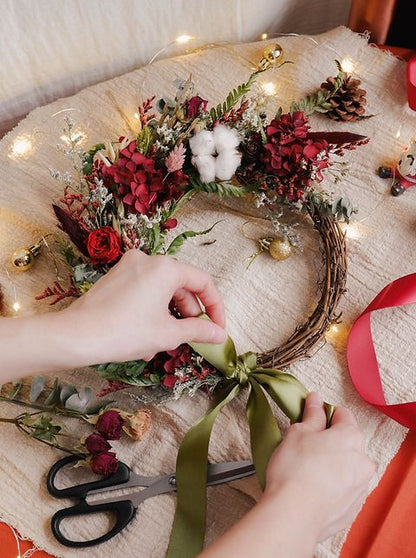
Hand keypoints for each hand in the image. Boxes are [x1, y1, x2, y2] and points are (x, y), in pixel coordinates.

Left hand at [61, 250, 226, 363]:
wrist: (76, 336)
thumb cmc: (124, 332)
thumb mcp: (168, 334)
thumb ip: (199, 331)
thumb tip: (221, 335)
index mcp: (165, 268)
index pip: (203, 282)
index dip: (215, 307)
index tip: (217, 328)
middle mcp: (148, 259)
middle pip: (181, 285)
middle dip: (190, 313)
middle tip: (193, 337)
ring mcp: (128, 266)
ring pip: (162, 289)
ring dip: (171, 314)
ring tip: (168, 342)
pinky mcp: (115, 277)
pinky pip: (144, 290)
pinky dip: (153, 309)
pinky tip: (148, 335)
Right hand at [264, 392, 374, 541]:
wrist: (293, 515)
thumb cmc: (294, 471)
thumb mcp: (298, 432)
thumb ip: (312, 415)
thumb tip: (316, 400)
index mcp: (351, 437)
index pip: (342, 414)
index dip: (323, 414)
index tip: (310, 419)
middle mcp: (362, 461)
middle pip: (347, 441)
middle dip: (328, 440)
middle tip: (304, 446)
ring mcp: (360, 487)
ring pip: (346, 466)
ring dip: (332, 464)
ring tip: (307, 470)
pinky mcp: (353, 508)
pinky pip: (344, 489)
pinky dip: (332, 486)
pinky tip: (312, 488)